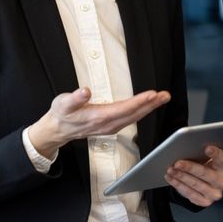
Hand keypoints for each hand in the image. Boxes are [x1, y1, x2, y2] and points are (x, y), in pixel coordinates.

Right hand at [28, 87, 170, 156]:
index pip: (123, 109)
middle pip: (133, 114)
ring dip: (149, 108)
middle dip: (150, 105)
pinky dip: (141, 112)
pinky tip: (148, 106)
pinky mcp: (111, 126)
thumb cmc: (61, 114)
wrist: (57, 130)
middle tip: (165, 95)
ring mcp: (110, 127)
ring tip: (161, 98)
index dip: (138, 102)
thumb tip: (84, 91)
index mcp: (97, 117)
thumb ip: (74, 98)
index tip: (152, 95)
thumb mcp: (63, 103)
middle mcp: (107, 124)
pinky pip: (130, 119)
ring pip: (134, 117)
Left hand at [165, 145, 222, 206]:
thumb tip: (190, 147)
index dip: (216, 154)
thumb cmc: (206, 165)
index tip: (207, 148)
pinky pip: (190, 194)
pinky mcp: (205, 201)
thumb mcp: (208, 157)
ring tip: (171, 170)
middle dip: (190, 168)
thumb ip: (203, 152)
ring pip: (196, 184)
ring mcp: (215, 193)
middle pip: (206, 173)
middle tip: (178, 163)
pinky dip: (178, 185)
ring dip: (181, 176)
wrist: (205, 181)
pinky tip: (171, 178)